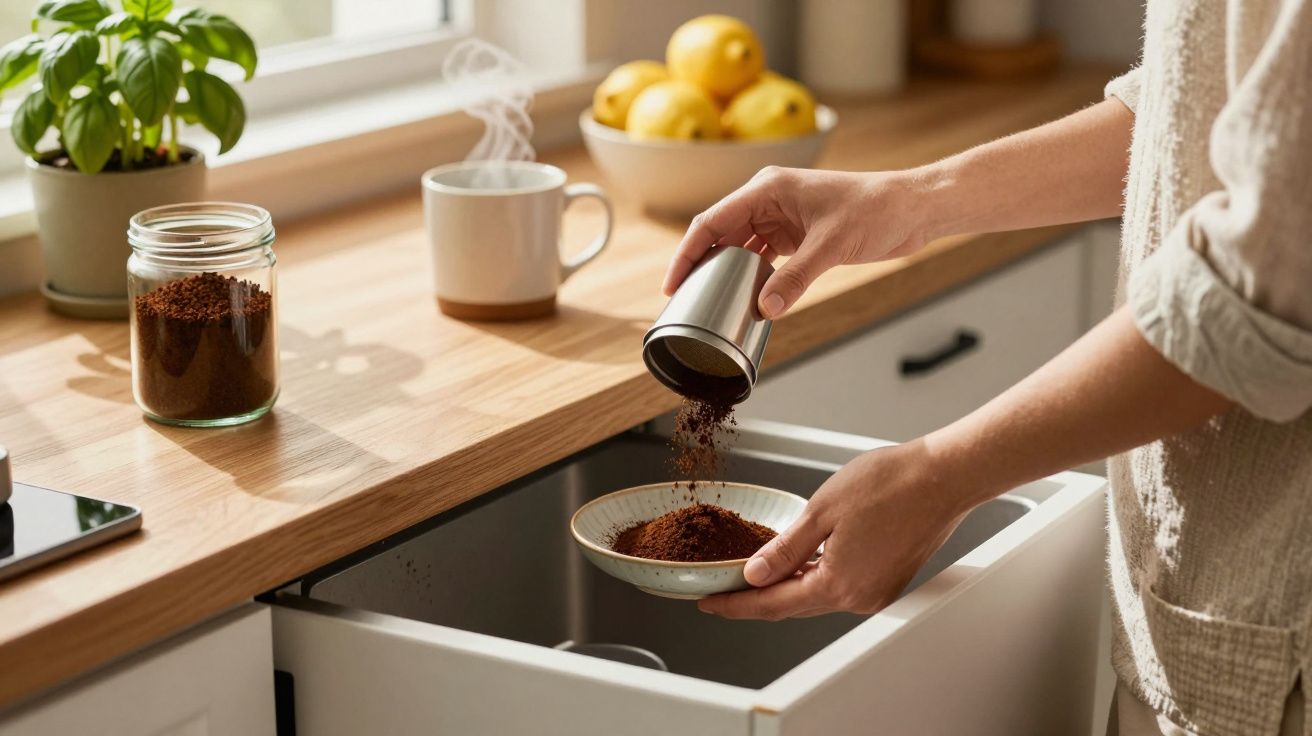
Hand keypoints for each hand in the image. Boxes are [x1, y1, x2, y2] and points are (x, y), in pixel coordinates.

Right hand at [662, 166, 932, 318]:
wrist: (912, 208)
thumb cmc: (876, 210)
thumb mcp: (832, 246)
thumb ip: (796, 278)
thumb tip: (765, 309)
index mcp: (767, 188)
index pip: (711, 221)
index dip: (687, 253)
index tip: (672, 284)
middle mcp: (768, 199)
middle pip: (719, 234)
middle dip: (701, 265)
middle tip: (685, 300)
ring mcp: (782, 217)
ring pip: (739, 246)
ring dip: (725, 271)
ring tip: (708, 301)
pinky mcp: (797, 234)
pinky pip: (762, 256)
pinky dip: (751, 275)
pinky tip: (744, 296)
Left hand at [698, 440, 968, 619]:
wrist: (943, 476)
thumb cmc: (891, 484)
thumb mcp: (821, 511)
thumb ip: (784, 549)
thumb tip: (754, 575)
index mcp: (838, 584)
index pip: (772, 604)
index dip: (736, 605)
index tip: (710, 603)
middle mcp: (859, 597)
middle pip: (794, 606)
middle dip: (756, 600)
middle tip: (723, 593)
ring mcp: (877, 591)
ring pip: (818, 596)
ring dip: (786, 588)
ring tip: (754, 577)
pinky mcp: (890, 579)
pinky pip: (840, 586)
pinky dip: (814, 579)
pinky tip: (800, 564)